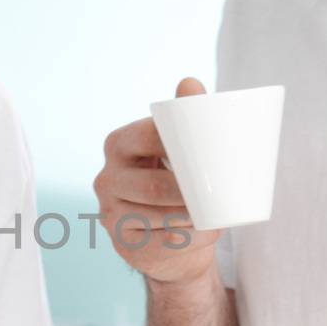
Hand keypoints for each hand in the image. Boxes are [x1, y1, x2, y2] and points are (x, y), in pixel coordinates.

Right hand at [93, 77, 221, 284]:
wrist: (166, 237)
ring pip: (157, 217)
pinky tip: (205, 232)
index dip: (179, 146)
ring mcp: (110, 213)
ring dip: (191, 219)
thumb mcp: (177, 149)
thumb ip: (186, 115)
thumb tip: (190, 82)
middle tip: (219, 192)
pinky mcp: (122, 243)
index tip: (210, 153)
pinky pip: (160, 243)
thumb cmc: (175, 182)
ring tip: (217, 214)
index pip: (148, 139)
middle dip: (188, 192)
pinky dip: (189, 239)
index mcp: (118, 144)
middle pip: (152, 186)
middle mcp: (106, 178)